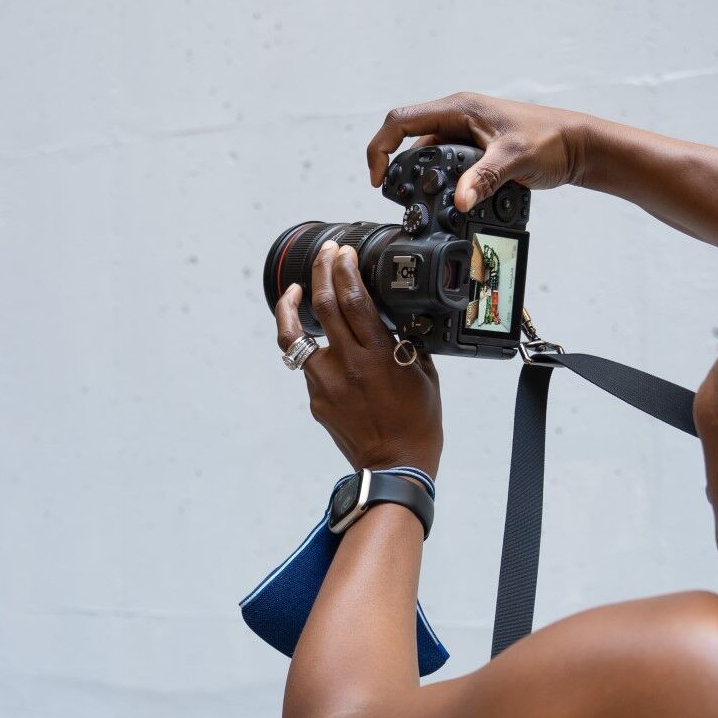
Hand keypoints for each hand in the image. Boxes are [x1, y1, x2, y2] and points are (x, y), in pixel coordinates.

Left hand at [276, 241, 440, 479]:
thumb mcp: (424, 372)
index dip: (343, 268)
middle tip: (326, 254)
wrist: (395, 466)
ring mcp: (325, 383)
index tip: (343, 252)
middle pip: (322, 304)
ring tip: (298, 289)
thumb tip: (392, 317)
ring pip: (294, 336)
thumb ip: (405, 341)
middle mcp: (347, 365)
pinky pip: (307, 364)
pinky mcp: (315, 399)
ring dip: (293, 306)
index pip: (353, 298)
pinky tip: (319, 337)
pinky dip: (311, 345)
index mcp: (378, 355)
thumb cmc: (417, 422)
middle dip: (322, 270)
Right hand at [366, 94, 590, 211]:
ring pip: (426, 154)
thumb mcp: (514, 158)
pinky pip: (445, 165)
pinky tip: (448, 198)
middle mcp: (457, 117)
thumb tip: (461, 200)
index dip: (381, 147)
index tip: (378, 178)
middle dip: (397, 167)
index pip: (401, 119)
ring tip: (422, 201)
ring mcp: (465, 134)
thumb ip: (485, 179)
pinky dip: (439, 182)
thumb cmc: (551, 139)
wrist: (576, 146)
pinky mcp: (474, 150)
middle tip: (398, 196)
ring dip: (420, 177)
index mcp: (459, 108)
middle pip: (408, 138)